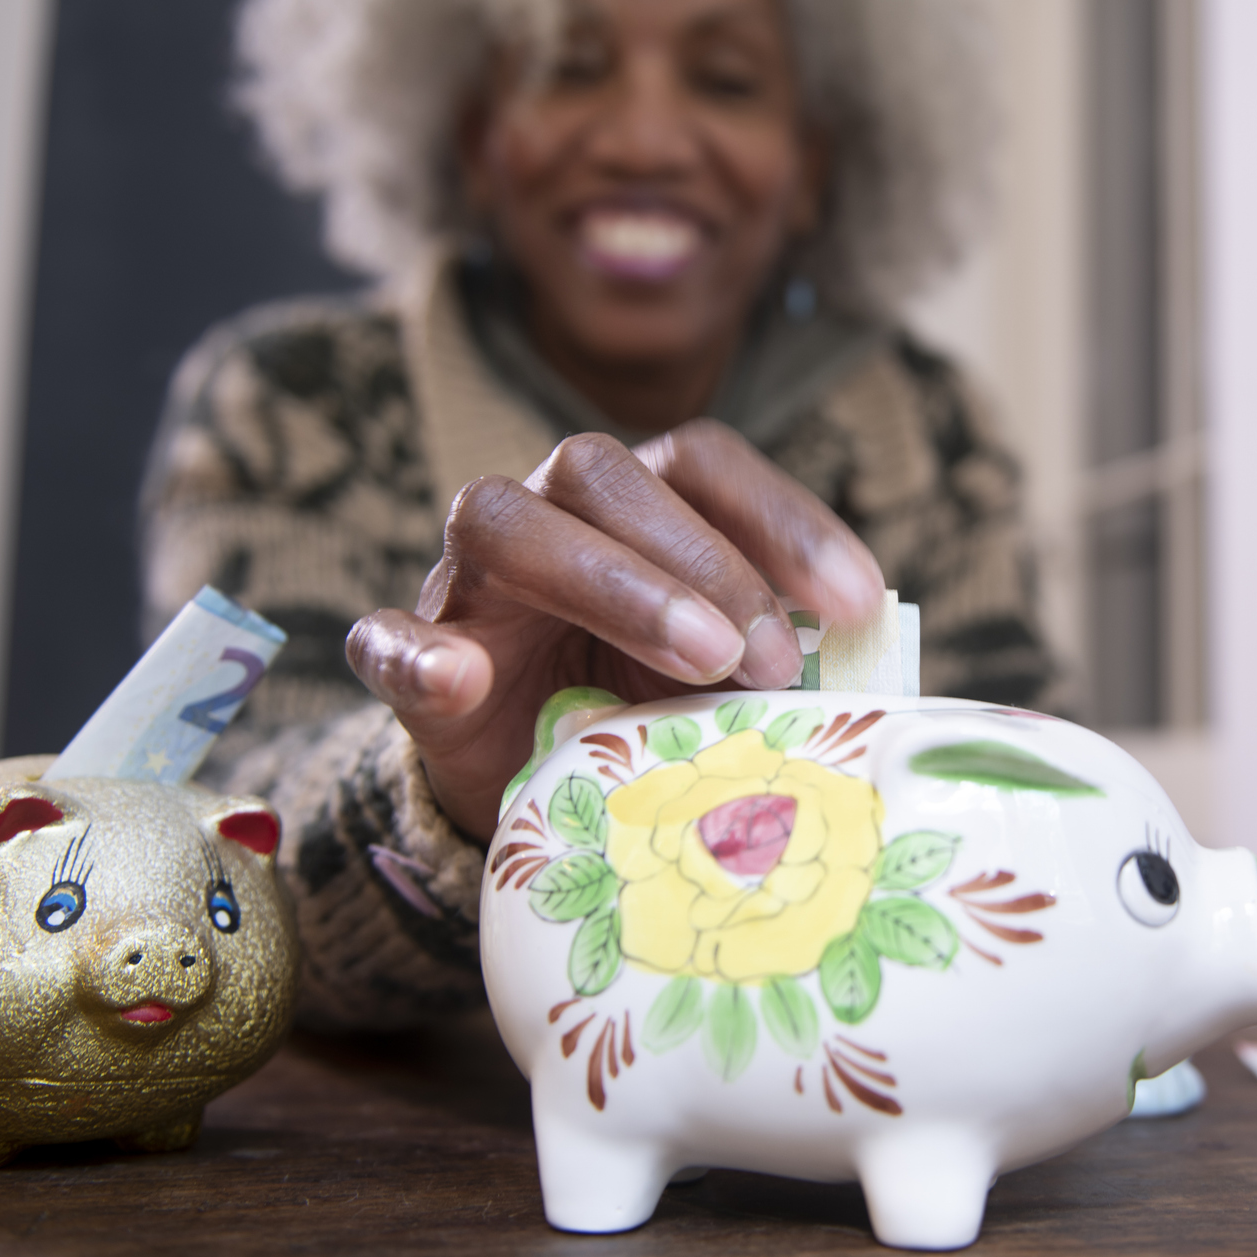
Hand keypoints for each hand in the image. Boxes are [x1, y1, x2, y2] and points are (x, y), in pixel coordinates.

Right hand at [345, 421, 883, 839]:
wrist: (537, 794)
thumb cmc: (647, 712)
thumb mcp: (724, 685)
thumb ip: (776, 660)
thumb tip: (868, 664)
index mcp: (638, 505)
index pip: (704, 462)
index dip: (785, 519)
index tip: (856, 604)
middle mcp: (550, 514)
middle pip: (604, 475)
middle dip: (700, 560)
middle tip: (766, 657)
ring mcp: (469, 583)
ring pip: (503, 522)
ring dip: (609, 582)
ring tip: (696, 664)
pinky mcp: (413, 661)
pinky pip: (388, 638)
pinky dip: (419, 654)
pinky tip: (463, 680)